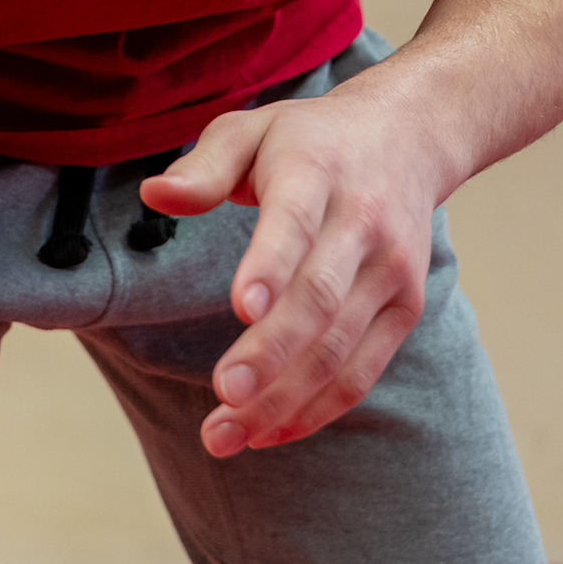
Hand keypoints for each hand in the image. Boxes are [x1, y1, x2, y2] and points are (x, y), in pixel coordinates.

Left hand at [138, 87, 446, 456]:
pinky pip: (362, 370)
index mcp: (316, 171)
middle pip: (319, 298)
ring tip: (225, 434)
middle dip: (272, 353)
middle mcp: (362, 222)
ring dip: (284, 398)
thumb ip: (203, 165)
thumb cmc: (310, 140)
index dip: (271, 265)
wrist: (407, 137)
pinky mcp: (405, 308)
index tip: (242, 307)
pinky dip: (317, 408)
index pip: (294, 222)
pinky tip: (269, 432)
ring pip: (339, 347)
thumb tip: (154, 194)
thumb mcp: (251, 129)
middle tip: (223, 395)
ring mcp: (391, 270)